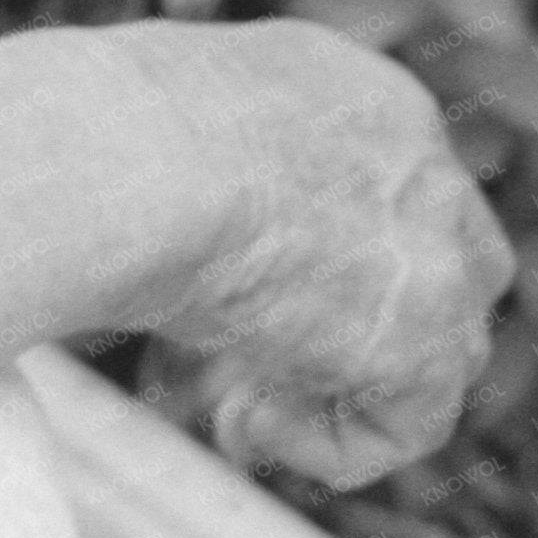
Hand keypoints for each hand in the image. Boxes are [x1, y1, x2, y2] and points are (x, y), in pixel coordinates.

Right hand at [110, 19, 516, 489]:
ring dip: (334, 389)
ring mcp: (435, 249)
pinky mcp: (424, 338)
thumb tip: (162, 203)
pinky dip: (328, 445)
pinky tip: (241, 425)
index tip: (220, 285)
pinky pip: (408, 426)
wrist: (122, 158)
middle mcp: (416, 159)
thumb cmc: (92, 127)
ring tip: (229, 403)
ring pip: (438, 352)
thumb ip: (206, 160)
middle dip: (359, 325)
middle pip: (445, 268)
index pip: (380, 189)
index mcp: (353, 92)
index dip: (315, 258)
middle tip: (245, 355)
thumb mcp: (164, 120)